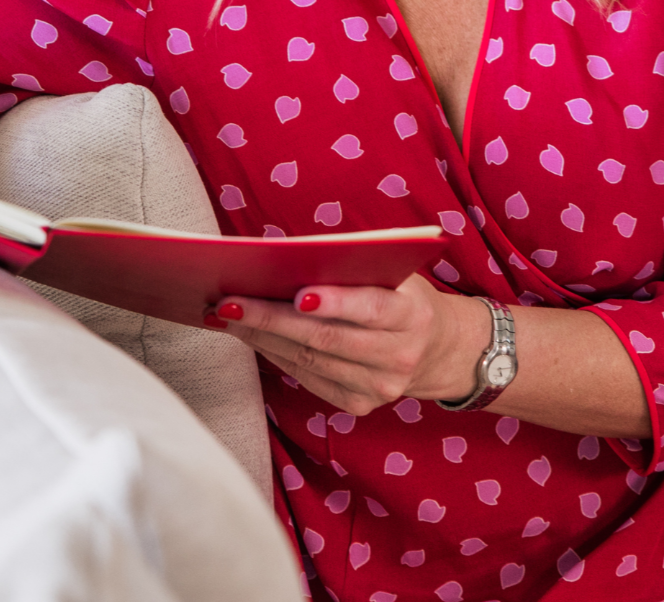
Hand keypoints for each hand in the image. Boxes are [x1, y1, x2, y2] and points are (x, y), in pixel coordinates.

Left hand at [207, 274, 490, 416]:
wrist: (437, 348)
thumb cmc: (402, 294)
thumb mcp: (394, 273)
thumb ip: (354, 266)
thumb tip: (288, 258)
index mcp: (413, 316)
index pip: (372, 310)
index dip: (336, 302)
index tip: (298, 293)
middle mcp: (399, 357)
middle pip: (327, 339)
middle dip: (272, 319)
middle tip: (229, 301)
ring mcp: (379, 388)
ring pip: (309, 361)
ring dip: (262, 337)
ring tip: (227, 314)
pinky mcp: (360, 405)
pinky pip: (307, 378)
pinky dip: (275, 354)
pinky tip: (251, 335)